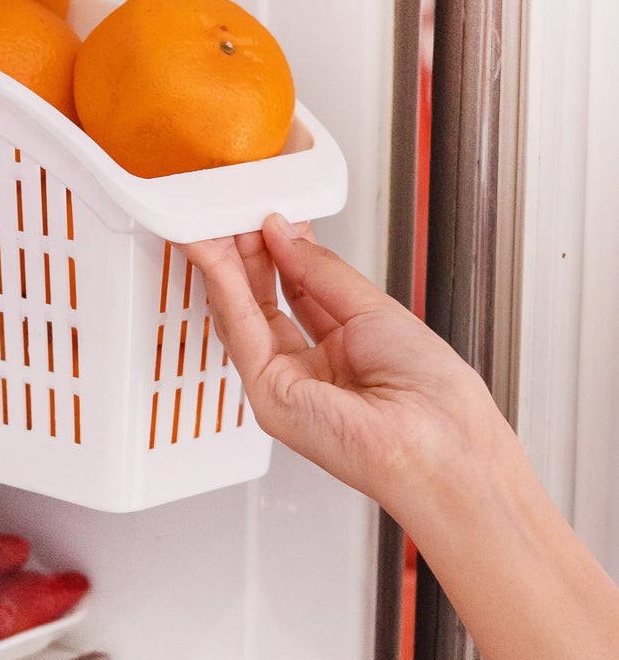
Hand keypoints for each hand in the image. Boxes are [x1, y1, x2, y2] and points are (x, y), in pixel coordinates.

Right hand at [184, 214, 521, 520]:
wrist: (444, 448)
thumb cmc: (435, 400)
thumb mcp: (374, 310)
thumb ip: (320, 271)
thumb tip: (282, 234)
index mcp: (342, 352)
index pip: (294, 291)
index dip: (277, 249)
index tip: (264, 216)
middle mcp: (308, 371)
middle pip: (261, 302)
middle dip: (244, 252)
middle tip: (232, 211)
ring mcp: (283, 386)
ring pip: (240, 314)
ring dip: (225, 264)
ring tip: (216, 222)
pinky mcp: (268, 396)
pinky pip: (240, 331)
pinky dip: (225, 287)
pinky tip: (217, 254)